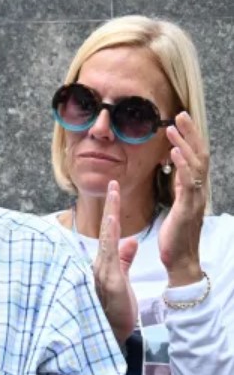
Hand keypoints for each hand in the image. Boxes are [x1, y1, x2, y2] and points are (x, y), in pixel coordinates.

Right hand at [92, 180, 138, 341]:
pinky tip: (113, 224)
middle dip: (109, 207)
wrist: (109, 335)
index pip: (108, 234)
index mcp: (102, 265)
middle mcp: (97, 265)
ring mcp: (100, 272)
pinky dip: (111, 238)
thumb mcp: (122, 280)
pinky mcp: (108, 281)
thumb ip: (125, 260)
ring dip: (110, 216)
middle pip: (104, 231)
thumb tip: (131, 240)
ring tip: (114, 195)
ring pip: (105, 238)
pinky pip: (109, 255)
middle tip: (113, 184)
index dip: (111, 213)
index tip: (114, 191)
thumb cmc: (115, 311)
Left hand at [160, 111, 207, 285]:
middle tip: (180, 114)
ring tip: (174, 127)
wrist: (180, 260)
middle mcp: (199, 190)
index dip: (190, 139)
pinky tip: (174, 152)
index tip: (180, 122)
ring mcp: (195, 198)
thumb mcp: (176, 205)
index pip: (195, 158)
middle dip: (190, 134)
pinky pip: (187, 182)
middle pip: (199, 155)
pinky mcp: (187, 207)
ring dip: (184, 144)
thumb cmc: (175, 235)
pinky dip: (182, 165)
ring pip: (194, 165)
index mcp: (194, 189)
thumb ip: (178, 188)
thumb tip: (175, 171)